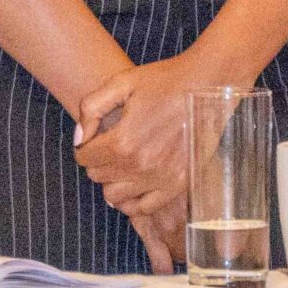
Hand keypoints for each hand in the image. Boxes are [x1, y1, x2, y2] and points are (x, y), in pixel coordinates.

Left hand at [74, 52, 231, 265]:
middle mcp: (140, 166)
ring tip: (123, 163)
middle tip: (110, 146)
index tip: (95, 138)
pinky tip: (137, 182)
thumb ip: (91, 108)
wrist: (208, 84)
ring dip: (114, 181)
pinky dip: (135, 200)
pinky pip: (145, 208)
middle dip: (98, 162)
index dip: (85, 146)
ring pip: (116, 197)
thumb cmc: (164, 80)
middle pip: (98, 178)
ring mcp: (160, 179)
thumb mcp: (121, 82)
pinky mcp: (178, 184)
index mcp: (122, 141)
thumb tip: (79, 138)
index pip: (84, 158)